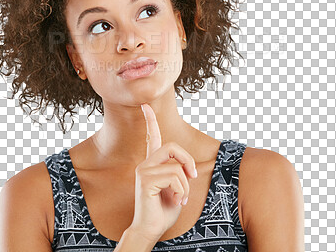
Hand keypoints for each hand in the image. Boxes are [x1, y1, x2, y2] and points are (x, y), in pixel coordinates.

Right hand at [128, 103, 197, 243]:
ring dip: (185, 185)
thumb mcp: (177, 188)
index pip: (152, 137)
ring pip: (176, 166)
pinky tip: (176, 200)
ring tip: (180, 198)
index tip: (145, 105)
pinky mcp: (146, 180)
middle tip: (192, 176)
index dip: (150, 120)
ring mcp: (144, 170)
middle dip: (187, 160)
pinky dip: (181, 190)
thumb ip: (180, 173)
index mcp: (153, 163)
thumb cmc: (163, 210)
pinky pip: (174, 176)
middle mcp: (146, 163)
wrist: (151, 229)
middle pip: (172, 146)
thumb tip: (186, 167)